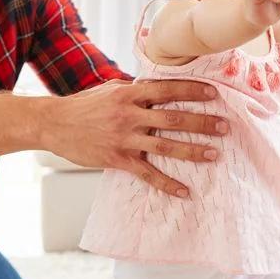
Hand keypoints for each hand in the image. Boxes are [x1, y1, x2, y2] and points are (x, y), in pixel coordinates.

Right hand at [40, 80, 228, 197]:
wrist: (54, 124)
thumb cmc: (83, 106)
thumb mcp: (110, 89)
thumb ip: (135, 89)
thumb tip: (158, 86)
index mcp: (129, 94)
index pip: (167, 89)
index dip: (192, 91)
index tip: (214, 94)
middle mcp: (129, 114)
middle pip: (173, 118)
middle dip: (202, 122)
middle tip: (225, 126)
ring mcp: (124, 138)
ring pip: (165, 145)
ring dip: (192, 150)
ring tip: (214, 154)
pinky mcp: (117, 159)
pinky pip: (147, 174)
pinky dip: (168, 184)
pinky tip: (185, 192)